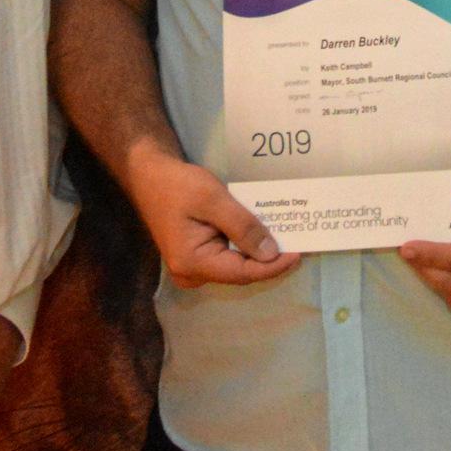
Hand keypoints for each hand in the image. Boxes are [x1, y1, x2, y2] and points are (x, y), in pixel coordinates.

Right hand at [127, 151, 300, 287]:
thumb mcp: (214, 200)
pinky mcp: (197, 257)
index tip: (299, 254)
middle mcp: (192, 274)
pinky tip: (265, 233)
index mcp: (192, 263)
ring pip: (236, 265)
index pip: (243, 273)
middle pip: (241, 272)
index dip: (273, 267)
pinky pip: (228, 256)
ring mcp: (193, 268)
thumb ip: (243, 226)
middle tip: (300, 242)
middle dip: (269, 259)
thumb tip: (271, 253)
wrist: (150, 176)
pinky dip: (247, 246)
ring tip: (289, 238)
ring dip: (260, 252)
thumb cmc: (178, 185)